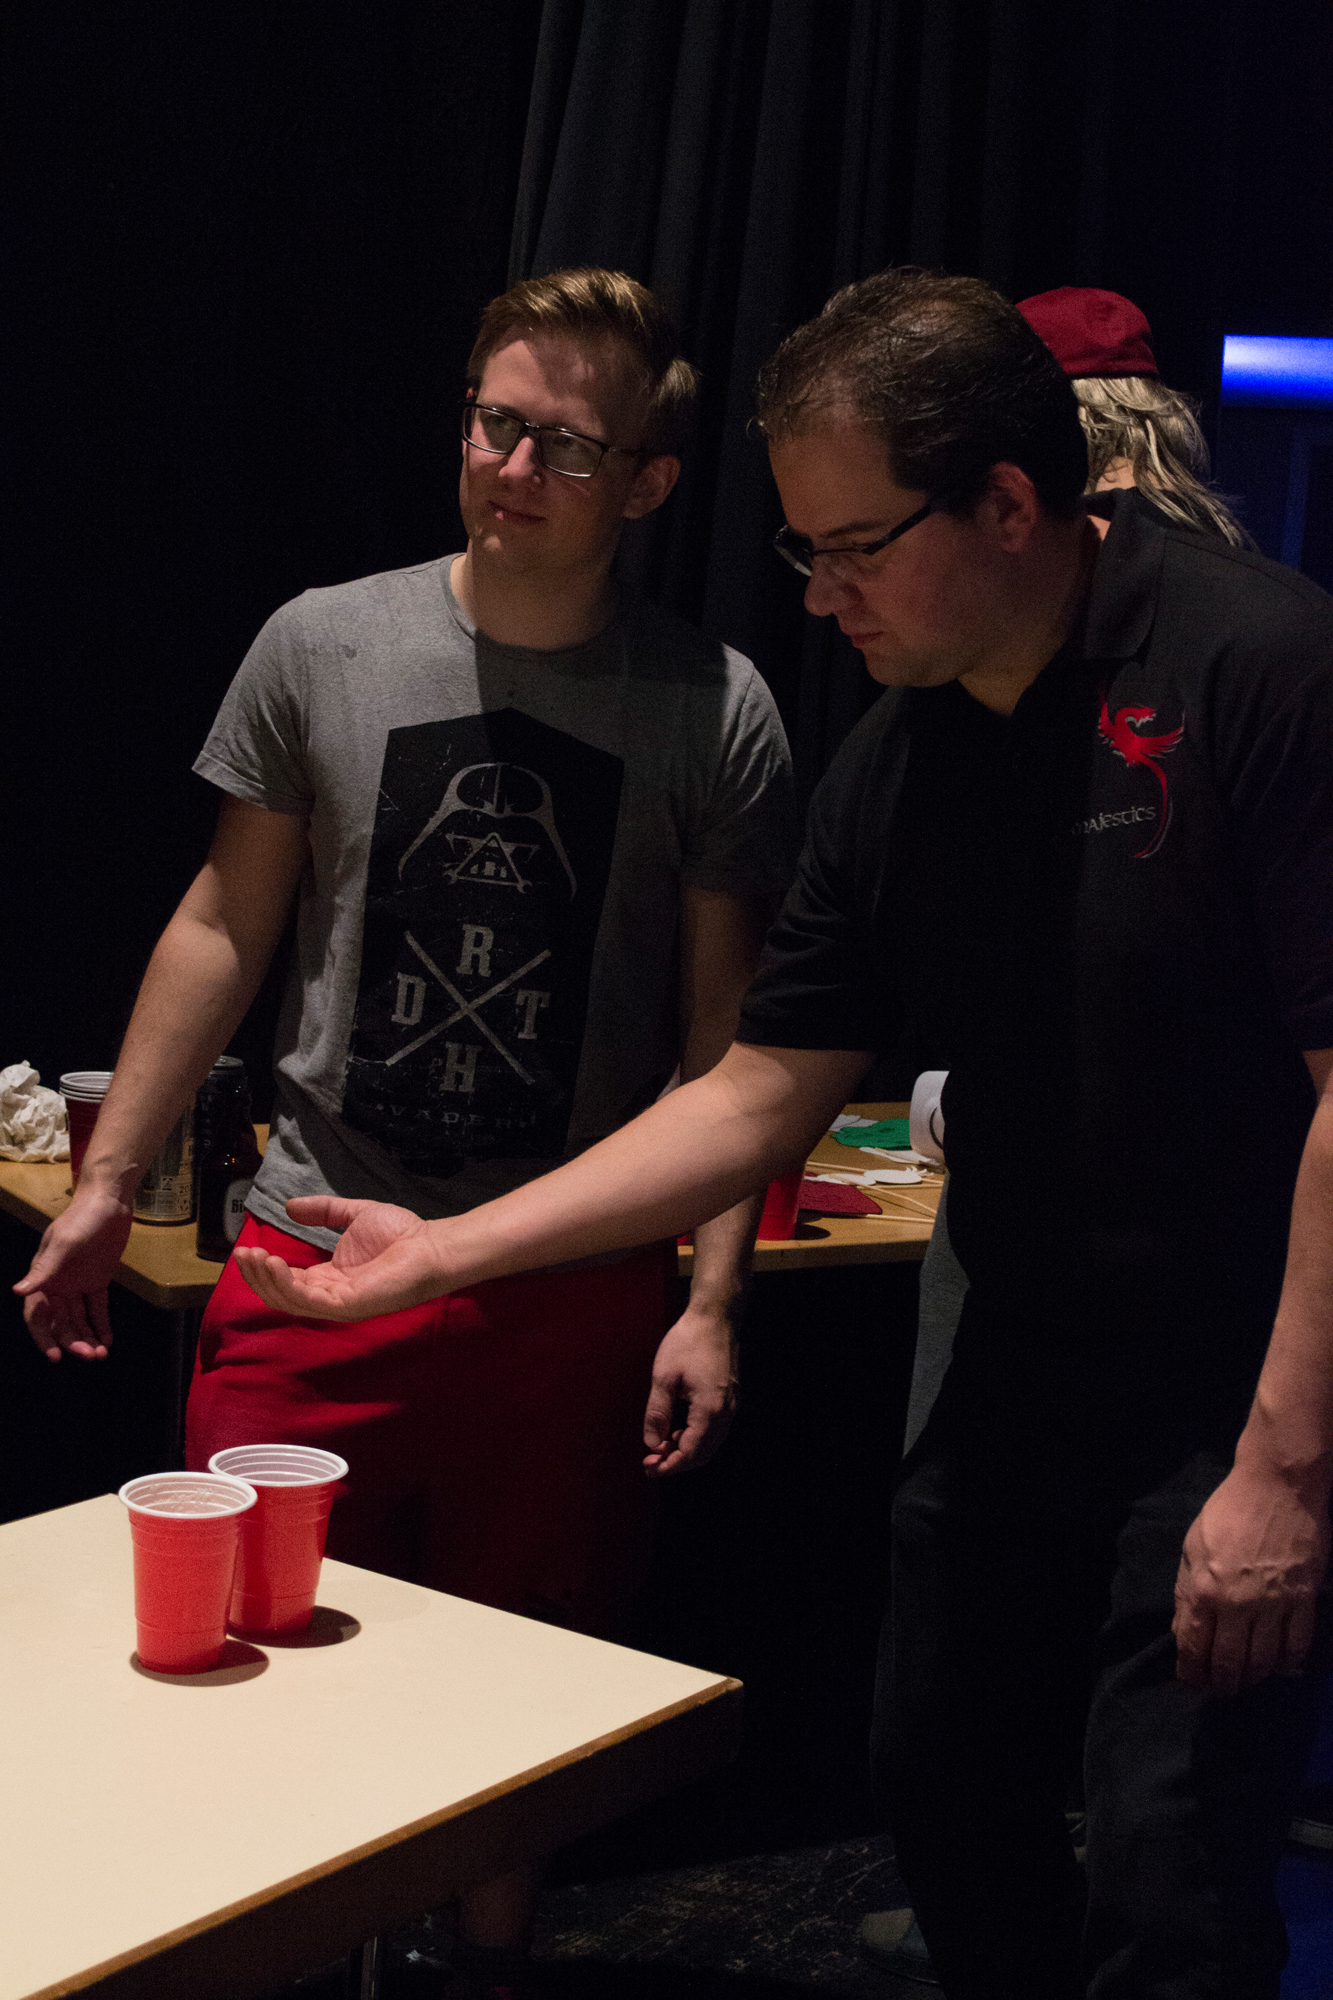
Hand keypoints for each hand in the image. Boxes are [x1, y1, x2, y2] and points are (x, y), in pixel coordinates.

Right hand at [14, 1188, 132, 1359]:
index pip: (37, 1315)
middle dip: (72, 1341)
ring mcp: (77, 1284)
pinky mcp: (97, 1280)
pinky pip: (97, 1308)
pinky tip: (108, 1341)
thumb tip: (17, 1291)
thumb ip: (44, 1270)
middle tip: (90, 1355)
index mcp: (43, 1277)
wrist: (109, 1203)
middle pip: (60, 1322)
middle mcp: (57, 1284)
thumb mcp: (63, 1244)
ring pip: (78, 1319)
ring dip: (87, 1337)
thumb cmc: (82, 1220)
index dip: (44, 1337)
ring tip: (101, 1354)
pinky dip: (101, 1324)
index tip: (56, 1356)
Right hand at [232, 1195, 449, 1319]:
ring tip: (253, 1257)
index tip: (245, 1249)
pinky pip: (309, 1302)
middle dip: (257, 1277)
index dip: (264, 1268)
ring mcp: (338, 1304)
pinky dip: (287, 1285)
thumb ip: (323, 1211)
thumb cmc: (401, 1232)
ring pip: (289, 1302)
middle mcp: (330, 1296)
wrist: (431, 1244)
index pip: (287, 1281)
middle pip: (281, 1295)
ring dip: (266, 1281)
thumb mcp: (353, 1214)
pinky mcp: (348, 1306)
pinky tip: (275, 1263)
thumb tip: (290, 1206)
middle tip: (241, 1255)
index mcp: (330, 1279)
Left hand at [642, 1303, 737, 1477]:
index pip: (691, 1453)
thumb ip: (658, 1414)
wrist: (715, 1317)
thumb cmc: (688, 1342)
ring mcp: (731, 1405)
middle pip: (703, 1454)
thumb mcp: (664, 1377)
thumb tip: (652, 1443)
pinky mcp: (730, 1397)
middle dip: (677, 1462)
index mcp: (710, 1409)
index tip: (649, 1467)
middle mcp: (726, 1412)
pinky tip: (677, 1430)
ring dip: (686, 1450)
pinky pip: (714, 1429)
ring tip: (660, 1447)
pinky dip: (695, 1436)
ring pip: (710, 1443)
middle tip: (652, 1462)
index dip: (669, 1465)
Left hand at [1173, 1464, 1331, 1694]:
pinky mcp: (1305, 1600)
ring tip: (1247, 1680)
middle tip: (1221, 1690)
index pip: (1193, 1646)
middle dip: (1222, 1684)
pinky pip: (1297, 1646)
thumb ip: (1186, 1589)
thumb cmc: (1228, 1511)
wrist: (1277, 1486)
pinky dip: (1287, 1664)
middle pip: (1229, 1663)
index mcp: (1203, 1588)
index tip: (1192, 1683)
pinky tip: (1279, 1666)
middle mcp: (1236, 1604)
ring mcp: (1273, 1604)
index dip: (1192, 1672)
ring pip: (1264, 1662)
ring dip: (1253, 1678)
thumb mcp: (1193, 1545)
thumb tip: (1184, 1629)